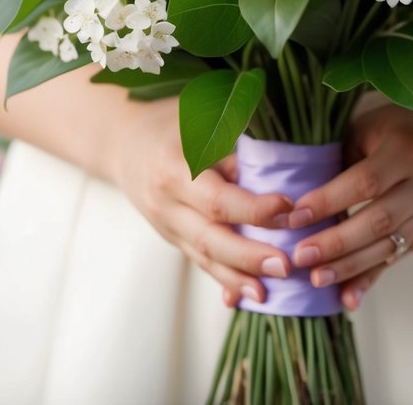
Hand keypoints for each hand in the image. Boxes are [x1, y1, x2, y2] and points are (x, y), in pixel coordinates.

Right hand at [111, 95, 294, 306]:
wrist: (124, 141)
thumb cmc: (172, 121)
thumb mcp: (200, 117)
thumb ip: (233, 141)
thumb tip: (279, 166)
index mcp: (174, 168)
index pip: (216, 198)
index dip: (253, 209)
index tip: (288, 207)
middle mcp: (166, 203)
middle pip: (209, 238)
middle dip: (249, 256)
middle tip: (286, 265)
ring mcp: (167, 225)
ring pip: (204, 257)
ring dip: (239, 277)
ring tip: (270, 291)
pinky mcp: (172, 237)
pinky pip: (199, 261)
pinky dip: (225, 278)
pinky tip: (248, 294)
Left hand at [290, 101, 412, 310]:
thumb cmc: (406, 126)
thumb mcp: (376, 126)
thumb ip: (345, 156)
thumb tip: (305, 196)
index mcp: (408, 148)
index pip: (365, 182)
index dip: (329, 201)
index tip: (295, 216)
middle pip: (377, 220)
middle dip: (336, 243)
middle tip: (300, 256)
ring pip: (388, 245)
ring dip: (349, 267)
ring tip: (315, 278)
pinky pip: (398, 257)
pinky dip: (371, 277)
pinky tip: (347, 296)